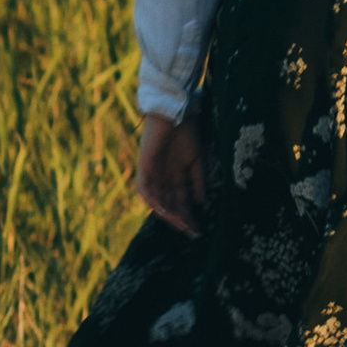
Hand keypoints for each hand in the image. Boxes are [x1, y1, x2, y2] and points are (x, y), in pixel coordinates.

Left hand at [135, 110, 207, 236]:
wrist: (175, 114)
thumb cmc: (186, 133)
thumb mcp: (196, 160)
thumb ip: (198, 181)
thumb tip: (202, 204)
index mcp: (175, 177)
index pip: (181, 202)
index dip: (189, 215)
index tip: (199, 229)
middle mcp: (163, 179)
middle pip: (171, 205)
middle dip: (181, 220)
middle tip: (193, 232)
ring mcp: (152, 175)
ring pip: (159, 202)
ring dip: (170, 215)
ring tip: (182, 224)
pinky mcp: (144, 169)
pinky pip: (146, 191)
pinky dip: (155, 201)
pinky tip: (164, 211)